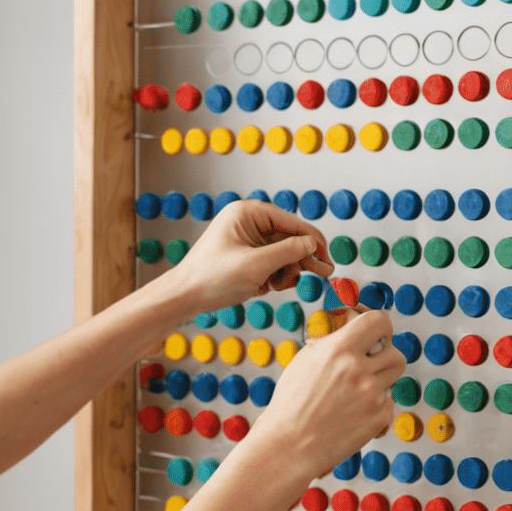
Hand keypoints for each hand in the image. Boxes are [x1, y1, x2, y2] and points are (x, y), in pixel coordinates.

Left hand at [166, 200, 332, 316]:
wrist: (183, 297)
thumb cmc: (210, 278)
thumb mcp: (255, 265)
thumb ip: (287, 252)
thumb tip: (312, 244)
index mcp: (248, 213)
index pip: (292, 222)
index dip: (313, 241)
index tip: (327, 258)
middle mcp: (248, 222)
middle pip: (289, 238)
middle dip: (300, 259)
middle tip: (323, 274)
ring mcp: (246, 239)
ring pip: (282, 253)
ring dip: (284, 272)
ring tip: (274, 286)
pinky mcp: (245, 255)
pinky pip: (270, 263)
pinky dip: (272, 277)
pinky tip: (262, 287)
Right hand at [245, 308, 403, 486]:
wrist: (290, 444)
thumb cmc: (291, 404)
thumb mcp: (305, 360)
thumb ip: (332, 343)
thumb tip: (351, 329)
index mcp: (339, 349)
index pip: (379, 321)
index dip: (382, 327)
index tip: (378, 335)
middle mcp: (359, 369)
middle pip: (395, 354)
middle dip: (385, 359)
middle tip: (369, 368)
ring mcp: (372, 394)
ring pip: (394, 378)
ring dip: (382, 381)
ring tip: (358, 392)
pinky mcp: (379, 417)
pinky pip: (389, 403)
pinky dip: (376, 408)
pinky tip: (354, 415)